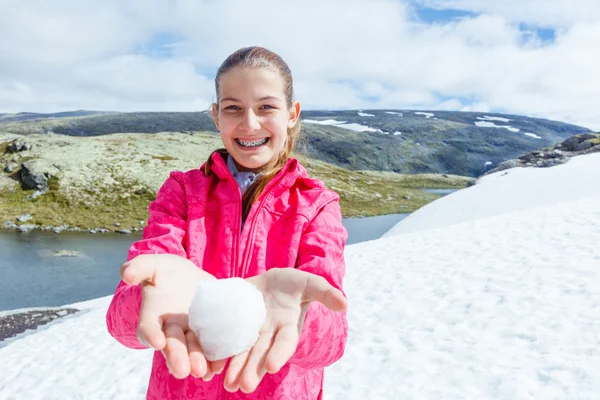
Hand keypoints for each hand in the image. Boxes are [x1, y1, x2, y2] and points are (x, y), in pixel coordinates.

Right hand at [120, 254, 226, 379]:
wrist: (187, 276)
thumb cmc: (165, 271)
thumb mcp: (151, 264)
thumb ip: (138, 268)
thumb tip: (125, 275)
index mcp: (153, 314)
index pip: (148, 327)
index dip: (150, 335)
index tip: (157, 342)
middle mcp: (170, 328)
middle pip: (172, 345)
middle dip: (177, 357)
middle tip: (183, 371)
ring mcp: (190, 331)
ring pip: (192, 349)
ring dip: (197, 361)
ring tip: (204, 372)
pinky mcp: (208, 330)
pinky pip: (211, 345)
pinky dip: (215, 357)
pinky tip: (220, 365)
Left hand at [224, 268, 346, 392]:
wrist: (269, 282)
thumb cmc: (292, 284)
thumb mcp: (309, 283)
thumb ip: (325, 293)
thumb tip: (345, 304)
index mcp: (287, 326)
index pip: (285, 343)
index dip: (279, 354)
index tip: (272, 367)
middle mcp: (269, 333)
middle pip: (260, 354)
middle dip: (253, 369)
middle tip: (244, 387)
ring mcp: (251, 330)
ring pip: (243, 352)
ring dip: (235, 368)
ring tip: (228, 385)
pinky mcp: (234, 324)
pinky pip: (226, 339)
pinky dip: (219, 352)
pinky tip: (211, 365)